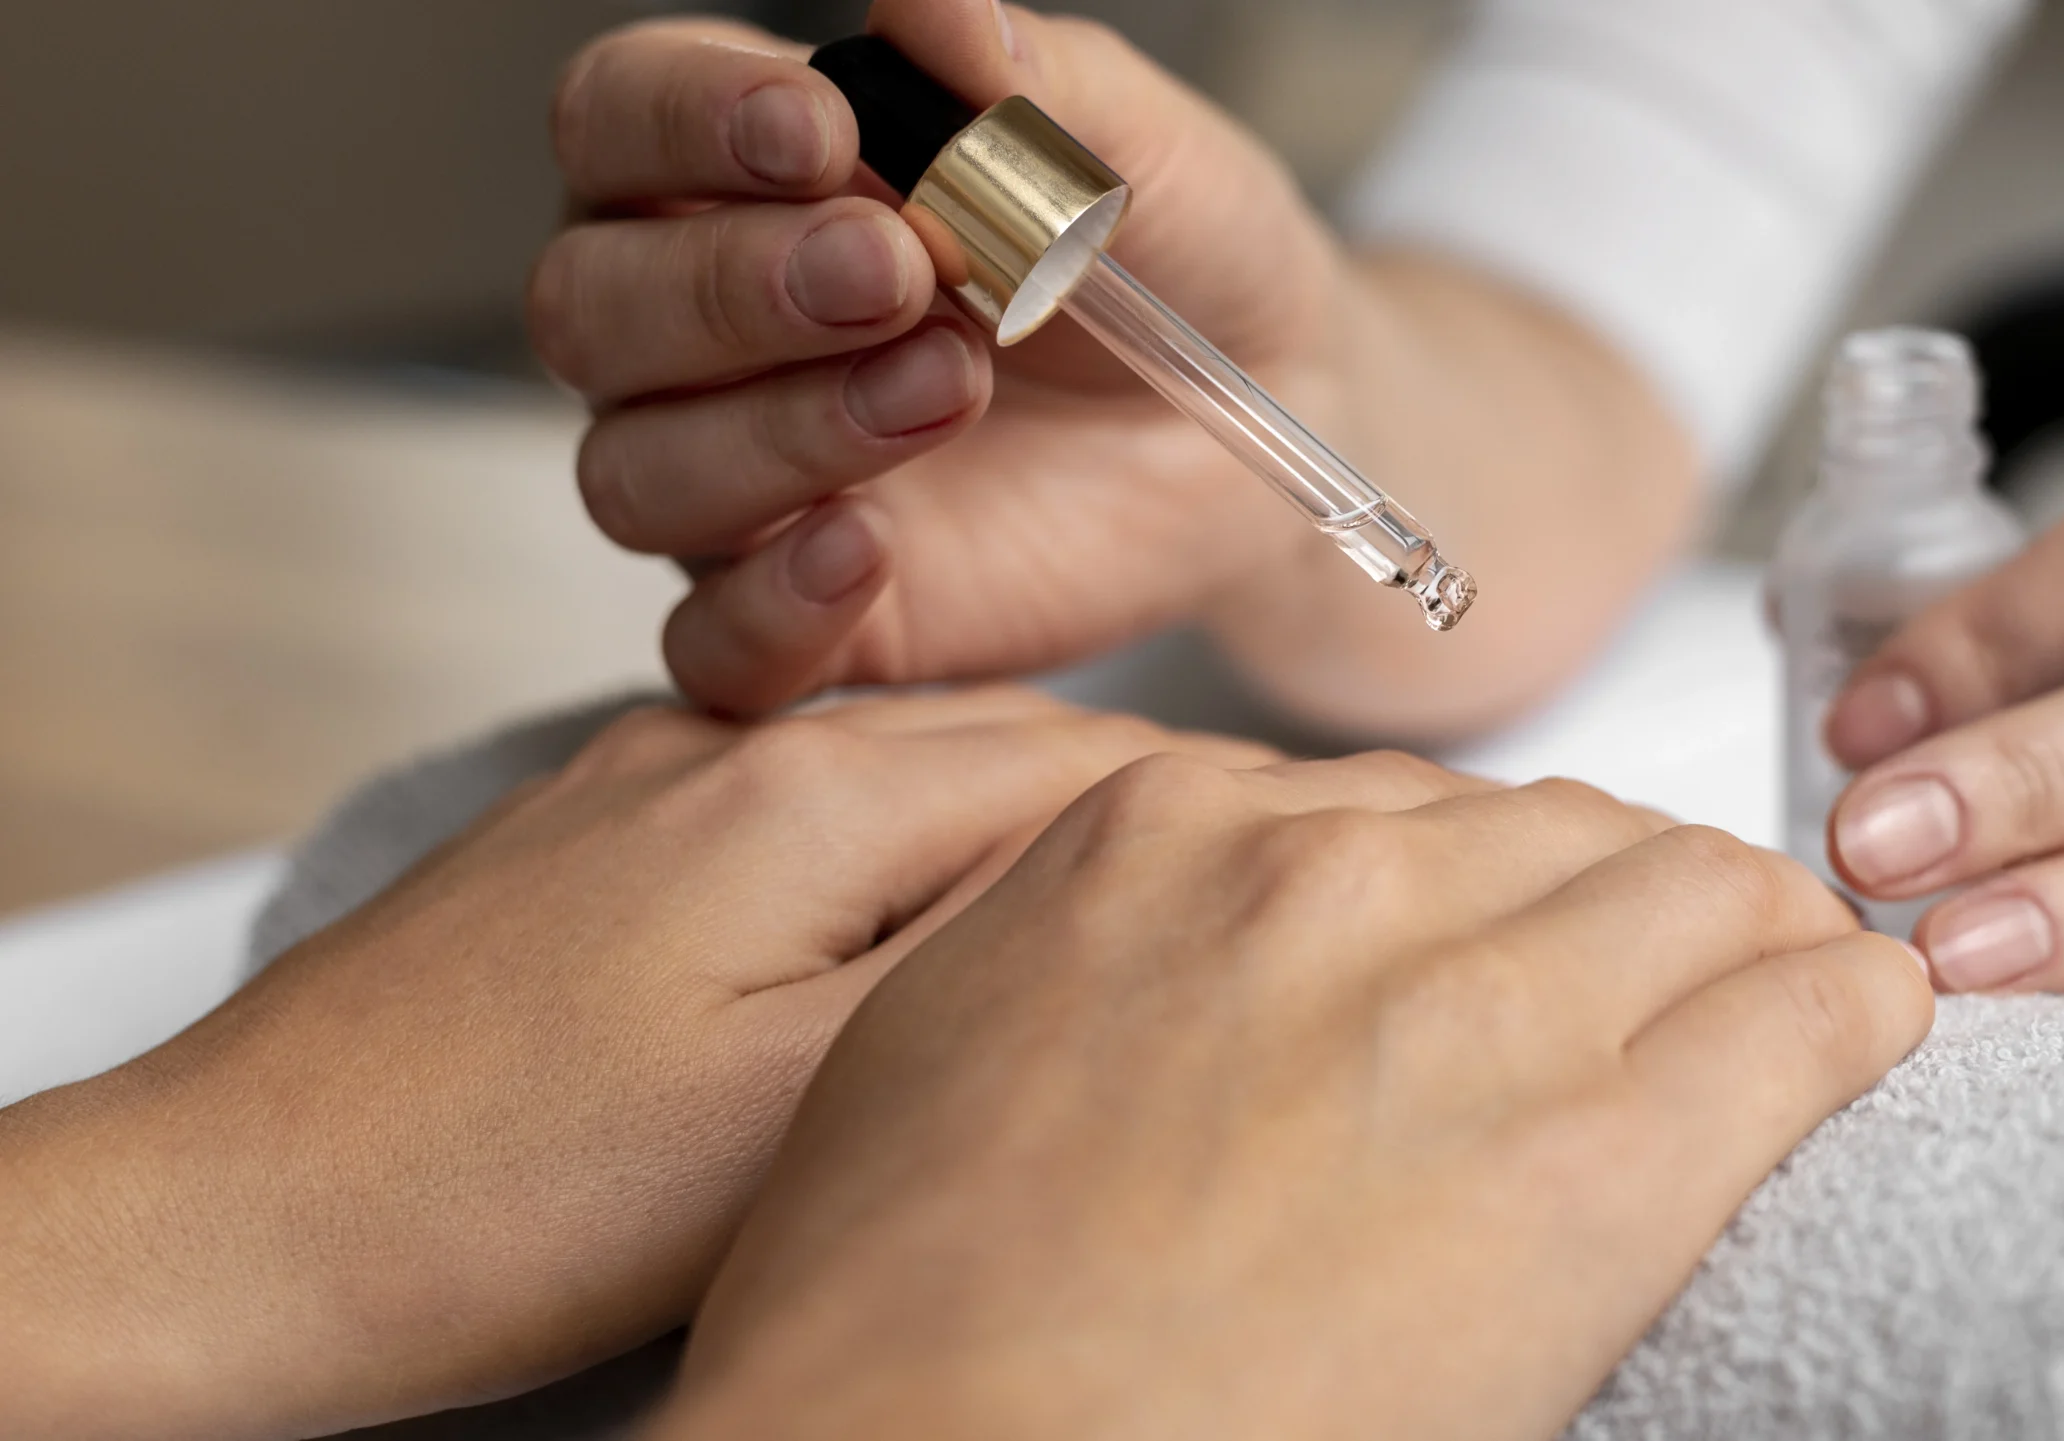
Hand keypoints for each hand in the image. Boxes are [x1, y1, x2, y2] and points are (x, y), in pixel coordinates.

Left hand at [0, 689, 1270, 1440]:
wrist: (236, 1219)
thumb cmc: (508, 1192)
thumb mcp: (806, 1096)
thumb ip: (997, 957)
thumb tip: (1152, 872)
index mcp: (808, 788)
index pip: (1096, 758)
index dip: (1232, 813)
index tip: (1325, 862)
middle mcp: (729, 750)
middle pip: (1005, 748)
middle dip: (1149, 808)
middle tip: (1264, 891)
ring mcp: (647, 790)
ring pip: (905, 784)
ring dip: (1026, 834)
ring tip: (1130, 920)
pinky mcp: (591, 855)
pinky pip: (805, 829)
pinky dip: (904, 867)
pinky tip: (926, 941)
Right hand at [533, 3, 1694, 737]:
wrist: (1275, 412)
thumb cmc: (1176, 255)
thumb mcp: (1138, 153)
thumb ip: (1029, 83)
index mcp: (738, 176)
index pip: (616, 120)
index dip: (683, 119)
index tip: (817, 126)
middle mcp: (701, 334)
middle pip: (592, 307)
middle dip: (732, 284)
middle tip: (902, 265)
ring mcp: (741, 487)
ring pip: (636, 473)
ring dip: (778, 430)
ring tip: (951, 384)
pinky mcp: (811, 617)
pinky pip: (709, 649)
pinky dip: (764, 608)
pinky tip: (865, 555)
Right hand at [649, 754, 1931, 1439]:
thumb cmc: (904, 1316)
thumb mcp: (952, 1039)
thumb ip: (1107, 939)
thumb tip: (1202, 936)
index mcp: (1166, 837)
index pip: (1412, 804)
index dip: (1493, 877)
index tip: (1527, 930)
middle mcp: (1326, 881)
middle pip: (1565, 828)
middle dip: (1628, 891)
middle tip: (1673, 963)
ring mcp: (1466, 1001)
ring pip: (1702, 884)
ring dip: (1750, 935)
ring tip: (1786, 992)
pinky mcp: (1597, 1153)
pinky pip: (1801, 1011)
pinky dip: (1849, 1012)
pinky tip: (1867, 1033)